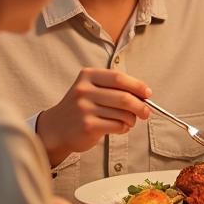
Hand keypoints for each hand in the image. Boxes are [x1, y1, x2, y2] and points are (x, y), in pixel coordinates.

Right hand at [36, 68, 151, 165]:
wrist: (55, 128)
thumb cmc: (82, 107)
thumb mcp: (92, 89)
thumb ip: (115, 88)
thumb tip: (145, 96)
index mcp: (88, 76)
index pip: (119, 78)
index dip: (137, 86)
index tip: (147, 94)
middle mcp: (84, 90)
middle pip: (124, 97)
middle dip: (140, 106)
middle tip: (146, 112)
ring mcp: (84, 108)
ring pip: (123, 114)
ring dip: (132, 119)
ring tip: (130, 121)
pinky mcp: (88, 126)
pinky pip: (117, 126)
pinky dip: (124, 127)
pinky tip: (120, 127)